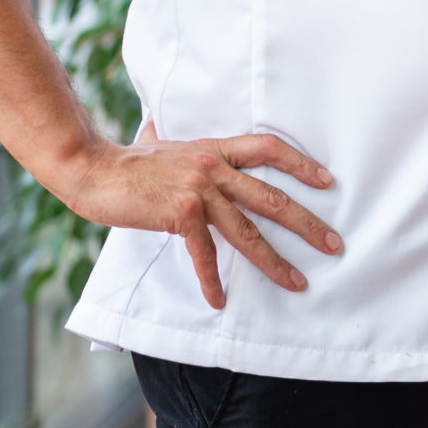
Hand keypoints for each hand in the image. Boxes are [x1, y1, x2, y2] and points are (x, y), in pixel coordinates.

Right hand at [51, 125, 342, 308]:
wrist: (92, 168)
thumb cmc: (127, 161)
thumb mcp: (166, 143)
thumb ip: (181, 140)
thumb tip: (169, 127)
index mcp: (215, 148)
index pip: (269, 148)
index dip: (301, 164)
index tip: (328, 181)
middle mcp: (213, 167)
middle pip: (271, 196)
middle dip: (306, 222)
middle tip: (335, 243)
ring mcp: (198, 191)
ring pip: (247, 230)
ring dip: (274, 260)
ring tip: (297, 281)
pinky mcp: (179, 214)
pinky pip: (204, 253)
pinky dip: (211, 279)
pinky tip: (219, 300)